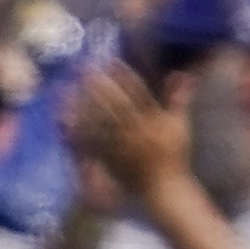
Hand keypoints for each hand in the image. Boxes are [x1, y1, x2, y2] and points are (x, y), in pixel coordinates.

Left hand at [63, 57, 192, 212]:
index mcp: (154, 121)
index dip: (124, 75)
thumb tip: (182, 73)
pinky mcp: (110, 159)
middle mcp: (137, 132)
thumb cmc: (174, 155)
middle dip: (100, 84)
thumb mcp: (180, 125)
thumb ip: (178, 98)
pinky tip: (67, 116)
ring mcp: (122, 146)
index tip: (111, 60)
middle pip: (115, 104)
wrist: (164, 188)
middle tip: (85, 67)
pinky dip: (79, 128)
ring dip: (86, 102)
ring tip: (72, 86)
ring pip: (101, 120)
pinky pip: (92, 141)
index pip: (138, 93)